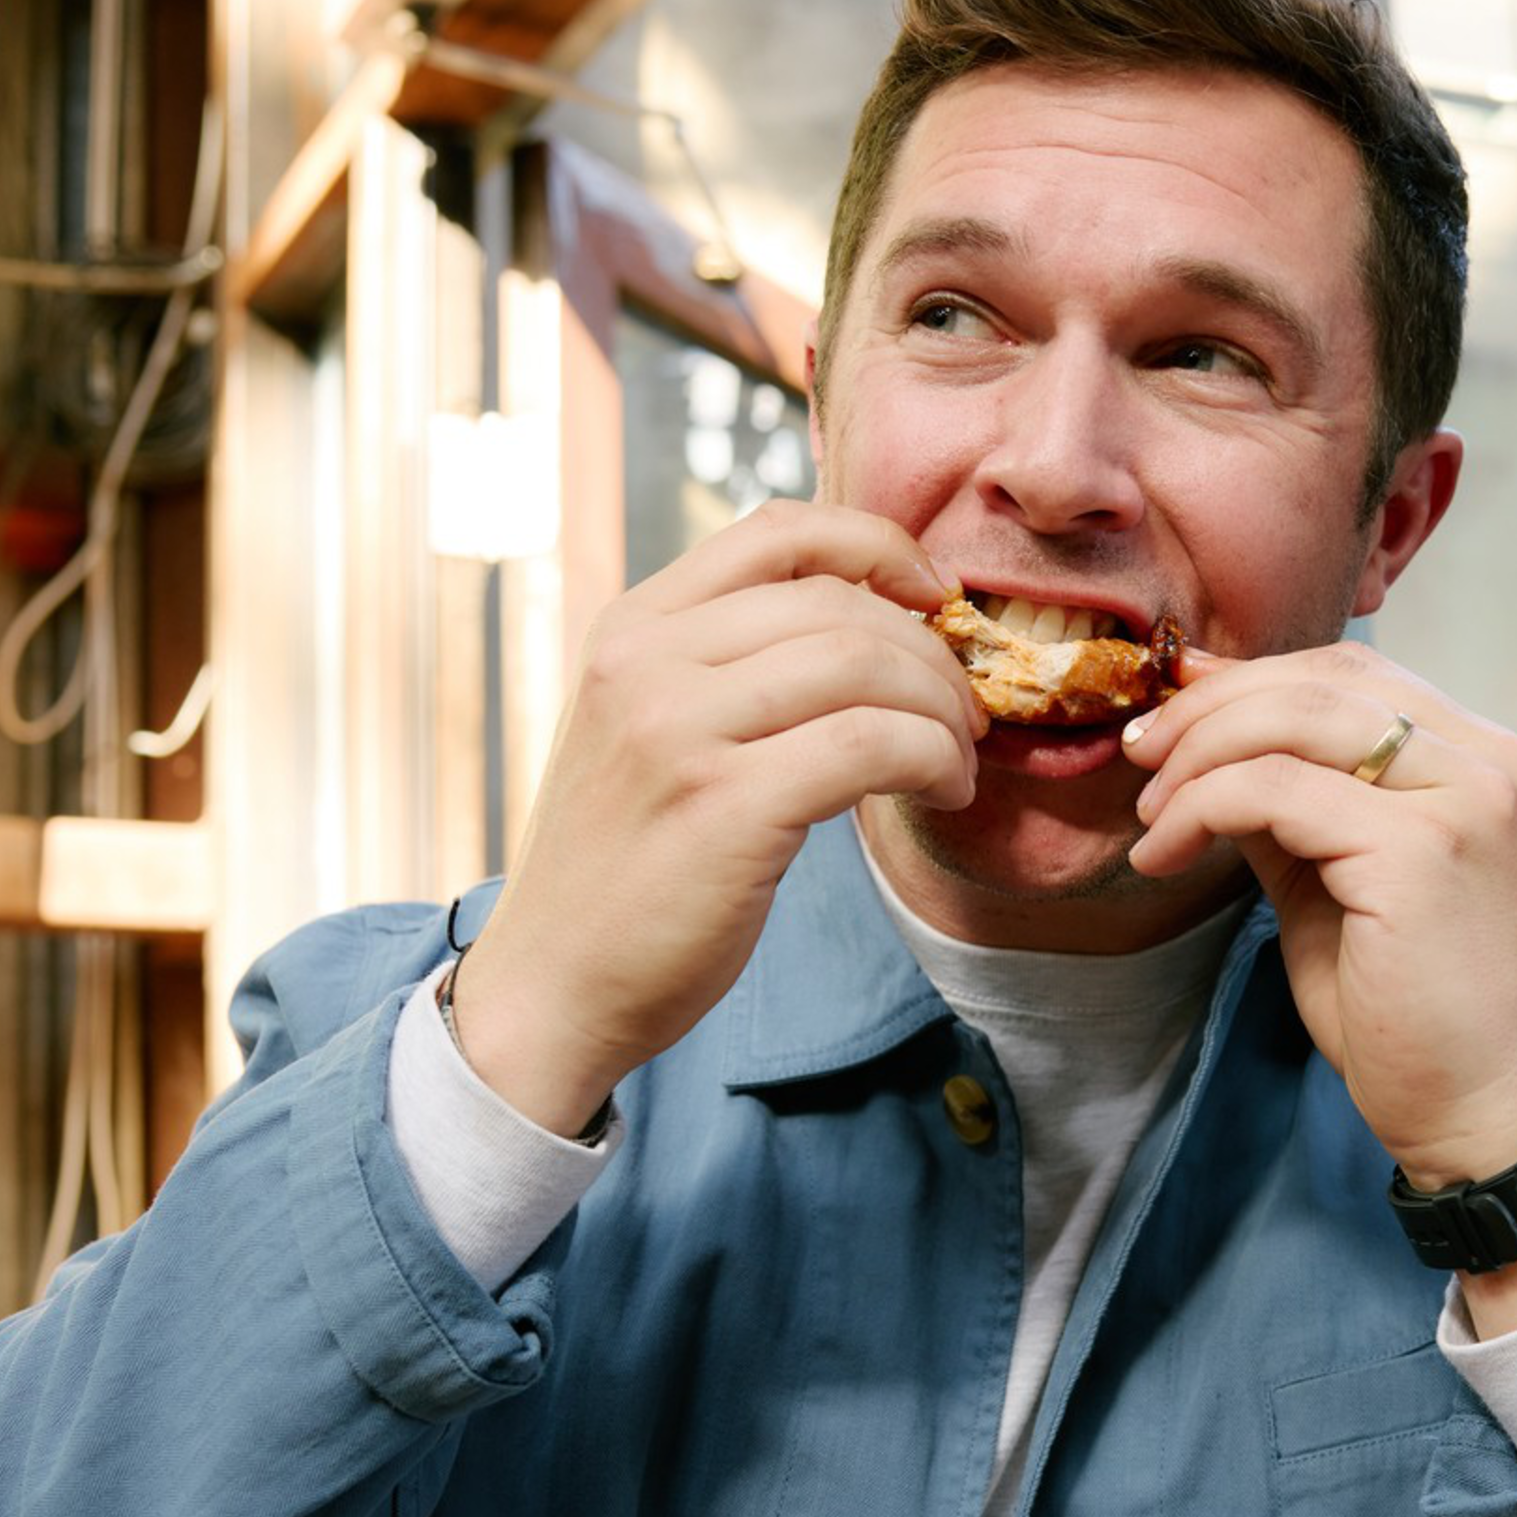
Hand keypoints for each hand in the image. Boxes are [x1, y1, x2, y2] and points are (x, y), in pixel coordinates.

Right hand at [450, 502, 976, 1133]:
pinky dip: (933, 760)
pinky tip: (940, 792)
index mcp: (630, 629)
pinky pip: (872, 745)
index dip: (880, 546)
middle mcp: (645, 662)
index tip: (934, 595)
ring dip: (941, 711)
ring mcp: (679, 730)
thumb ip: (724, 668)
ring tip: (955, 761)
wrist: (552, 986)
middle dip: (930, 652)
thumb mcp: (645, 731)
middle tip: (963, 712)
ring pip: (865, 666)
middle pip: (839, 604)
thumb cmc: (623, 868)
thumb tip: (872, 625)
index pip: (778, 531)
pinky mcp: (726, 805)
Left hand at [1120, 645, 1516, 1193]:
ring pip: (1295, 721)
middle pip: (1321, 681)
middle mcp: (1492, 762)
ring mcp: (1467, 801)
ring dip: (1198, 754)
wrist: (1477, 1115)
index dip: (1249, 680)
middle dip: (1210, 707)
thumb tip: (1197, 733)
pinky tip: (1168, 853)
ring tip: (1152, 813)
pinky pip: (1276, 792)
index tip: (1170, 717)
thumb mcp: (1338, 877)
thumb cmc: (1411, 1011)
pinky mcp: (1422, 853)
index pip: (1353, 672)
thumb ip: (1288, 800)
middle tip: (1139, 755)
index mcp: (1486, 758)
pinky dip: (1203, 809)